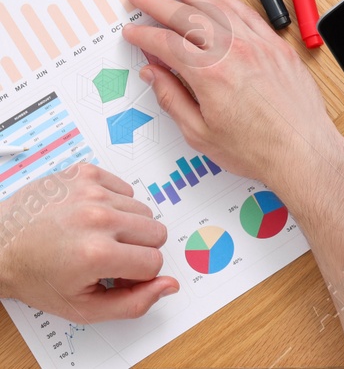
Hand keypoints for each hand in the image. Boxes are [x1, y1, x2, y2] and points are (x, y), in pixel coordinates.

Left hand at [0, 164, 174, 321]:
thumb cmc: (35, 277)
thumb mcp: (82, 307)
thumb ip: (133, 303)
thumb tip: (170, 285)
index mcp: (96, 254)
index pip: (154, 262)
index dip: (137, 274)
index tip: (114, 274)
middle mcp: (97, 218)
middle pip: (156, 232)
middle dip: (137, 248)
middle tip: (108, 255)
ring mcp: (91, 191)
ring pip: (143, 210)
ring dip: (126, 225)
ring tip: (96, 235)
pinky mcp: (85, 174)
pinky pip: (125, 188)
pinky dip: (114, 203)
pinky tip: (90, 216)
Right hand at [124, 0, 343, 196]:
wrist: (303, 150)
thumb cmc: (256, 149)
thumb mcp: (200, 133)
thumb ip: (172, 98)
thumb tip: (153, 73)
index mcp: (211, 74)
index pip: (167, 43)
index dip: (144, 35)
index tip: (131, 31)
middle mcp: (235, 51)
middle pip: (189, 16)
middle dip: (159, 2)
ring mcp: (259, 45)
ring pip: (219, 7)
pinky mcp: (277, 46)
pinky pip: (247, 13)